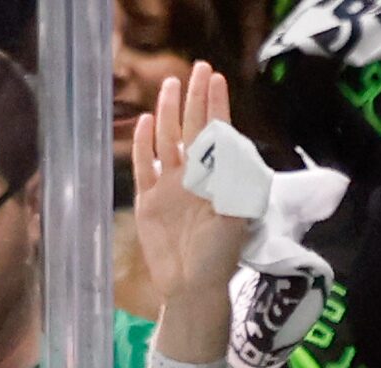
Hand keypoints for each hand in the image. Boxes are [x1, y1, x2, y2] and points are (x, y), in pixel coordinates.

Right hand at [132, 64, 255, 311]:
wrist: (192, 286)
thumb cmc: (220, 254)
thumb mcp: (237, 216)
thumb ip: (236, 182)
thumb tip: (231, 146)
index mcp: (217, 177)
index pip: (217, 132)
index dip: (216, 105)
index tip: (216, 79)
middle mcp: (193, 176)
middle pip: (192, 128)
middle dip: (194, 98)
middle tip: (197, 68)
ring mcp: (169, 186)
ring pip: (167, 141)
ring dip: (169, 113)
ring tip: (170, 85)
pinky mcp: (148, 201)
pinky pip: (143, 166)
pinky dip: (143, 145)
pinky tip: (144, 123)